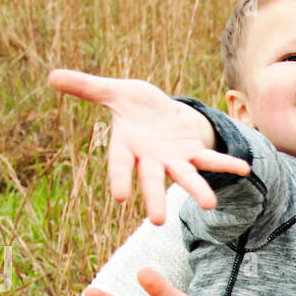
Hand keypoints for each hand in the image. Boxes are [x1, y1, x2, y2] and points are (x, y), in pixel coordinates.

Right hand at [48, 69, 249, 223]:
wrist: (160, 110)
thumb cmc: (133, 105)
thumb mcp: (112, 91)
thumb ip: (86, 87)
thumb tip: (51, 75)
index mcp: (127, 147)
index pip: (121, 165)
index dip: (121, 179)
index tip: (121, 197)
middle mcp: (151, 160)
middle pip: (152, 181)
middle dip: (155, 198)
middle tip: (157, 220)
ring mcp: (175, 159)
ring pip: (185, 177)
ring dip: (197, 190)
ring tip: (209, 204)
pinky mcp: (195, 153)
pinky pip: (212, 160)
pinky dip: (227, 163)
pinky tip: (244, 168)